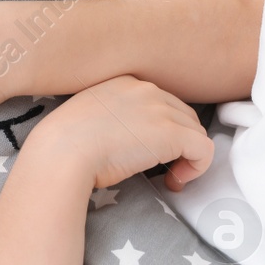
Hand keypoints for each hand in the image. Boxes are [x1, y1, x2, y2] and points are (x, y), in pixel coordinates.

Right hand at [31, 75, 213, 193]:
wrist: (61, 153)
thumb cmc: (64, 144)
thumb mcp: (87, 117)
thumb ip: (112, 118)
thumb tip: (127, 143)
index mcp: (125, 82)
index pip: (161, 102)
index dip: (162, 130)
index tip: (148, 151)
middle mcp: (146, 89)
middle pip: (183, 115)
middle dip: (179, 143)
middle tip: (164, 168)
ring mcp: (160, 109)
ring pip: (196, 132)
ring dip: (187, 157)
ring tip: (168, 178)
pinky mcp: (171, 134)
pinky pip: (203, 150)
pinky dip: (197, 168)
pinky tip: (175, 182)